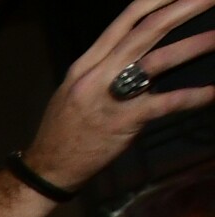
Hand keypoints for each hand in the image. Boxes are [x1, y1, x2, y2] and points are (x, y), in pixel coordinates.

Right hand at [23, 0, 214, 191]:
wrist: (48, 169)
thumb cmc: (65, 131)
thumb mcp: (76, 89)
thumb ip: (104, 69)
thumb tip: (138, 53)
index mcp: (88, 63)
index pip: (126, 20)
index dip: (156, 0)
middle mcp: (98, 73)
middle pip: (147, 30)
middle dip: (182, 9)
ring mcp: (110, 97)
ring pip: (157, 61)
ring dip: (194, 46)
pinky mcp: (124, 122)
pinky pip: (165, 104)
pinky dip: (192, 97)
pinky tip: (213, 92)